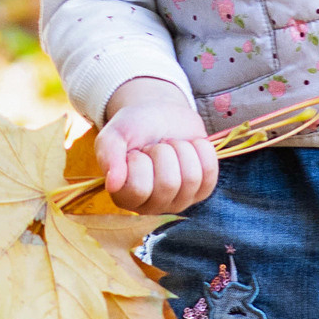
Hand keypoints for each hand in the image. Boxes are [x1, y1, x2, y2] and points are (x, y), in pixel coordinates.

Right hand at [97, 77, 218, 213]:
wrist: (160, 114)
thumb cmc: (134, 127)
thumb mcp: (114, 135)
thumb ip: (109, 156)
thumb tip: (113, 185)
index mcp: (125, 196)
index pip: (138, 188)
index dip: (139, 161)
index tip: (135, 151)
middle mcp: (152, 205)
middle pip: (168, 184)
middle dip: (163, 152)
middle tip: (156, 147)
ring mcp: (179, 200)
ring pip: (191, 178)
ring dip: (181, 149)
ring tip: (171, 145)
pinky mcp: (202, 190)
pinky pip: (210, 173)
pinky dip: (201, 150)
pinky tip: (189, 146)